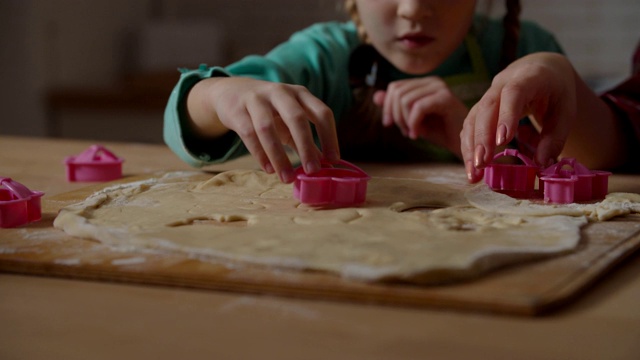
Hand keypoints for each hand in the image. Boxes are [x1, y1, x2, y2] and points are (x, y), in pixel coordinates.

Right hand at [188, 77, 339, 182]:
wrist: (231, 92)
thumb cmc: (269, 110)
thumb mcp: (289, 120)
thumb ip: (304, 141)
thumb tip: (324, 167)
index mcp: (300, 94)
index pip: (322, 113)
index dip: (329, 136)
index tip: (333, 160)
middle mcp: (281, 92)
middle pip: (296, 118)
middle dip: (306, 146)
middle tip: (312, 171)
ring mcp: (257, 99)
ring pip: (268, 128)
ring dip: (279, 156)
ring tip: (287, 178)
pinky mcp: (237, 110)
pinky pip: (249, 133)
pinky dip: (260, 154)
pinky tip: (269, 169)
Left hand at [373, 76, 466, 156]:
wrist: (461, 144)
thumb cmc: (439, 131)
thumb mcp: (411, 119)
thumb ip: (395, 107)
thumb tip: (376, 96)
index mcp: (423, 83)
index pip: (394, 87)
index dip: (387, 107)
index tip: (390, 124)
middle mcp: (432, 81)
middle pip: (398, 93)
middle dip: (396, 115)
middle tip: (405, 132)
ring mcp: (439, 87)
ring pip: (405, 100)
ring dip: (405, 121)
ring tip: (413, 133)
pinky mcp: (445, 98)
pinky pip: (418, 107)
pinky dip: (413, 123)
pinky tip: (418, 134)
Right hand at [460, 52, 576, 182]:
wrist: (539, 70)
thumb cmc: (555, 91)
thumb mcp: (565, 111)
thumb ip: (554, 138)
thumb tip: (540, 164)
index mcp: (528, 78)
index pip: (513, 94)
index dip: (506, 116)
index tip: (502, 141)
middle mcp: (501, 84)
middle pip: (486, 109)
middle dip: (482, 138)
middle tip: (482, 164)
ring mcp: (487, 96)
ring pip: (472, 119)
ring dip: (470, 147)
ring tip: (474, 174)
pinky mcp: (479, 108)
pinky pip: (469, 127)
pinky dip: (468, 147)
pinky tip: (472, 167)